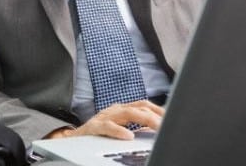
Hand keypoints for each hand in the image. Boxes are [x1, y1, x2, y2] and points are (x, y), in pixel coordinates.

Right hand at [48, 100, 163, 139]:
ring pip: (127, 113)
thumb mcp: (120, 130)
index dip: (159, 109)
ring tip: (157, 127)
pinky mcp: (94, 127)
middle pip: (139, 106)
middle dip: (156, 114)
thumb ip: (136, 128)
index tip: (172, 117)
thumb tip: (156, 131)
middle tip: (169, 123)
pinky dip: (119, 131)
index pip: (144, 105)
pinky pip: (107, 127)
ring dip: (145, 119)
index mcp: (122, 110)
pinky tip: (129, 136)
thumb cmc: (97, 135)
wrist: (72, 140)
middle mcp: (114, 110)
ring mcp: (104, 117)